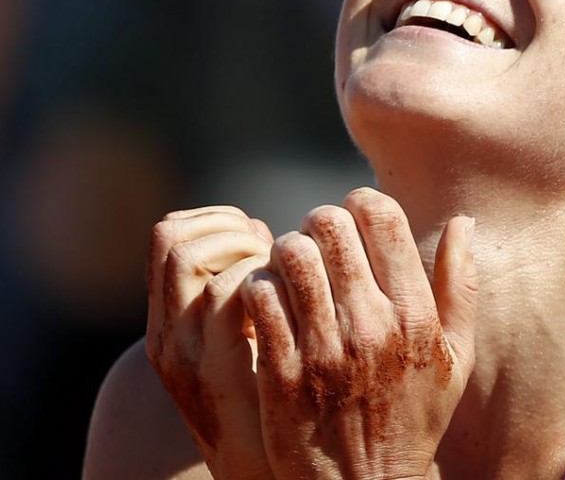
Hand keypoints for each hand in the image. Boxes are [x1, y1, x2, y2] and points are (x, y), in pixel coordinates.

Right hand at [145, 206, 275, 478]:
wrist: (268, 473)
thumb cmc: (275, 401)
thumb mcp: (247, 334)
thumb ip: (244, 285)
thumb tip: (262, 231)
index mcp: (169, 320)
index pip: (170, 235)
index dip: (217, 220)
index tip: (260, 236)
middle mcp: (165, 332)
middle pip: (171, 235)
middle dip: (227, 224)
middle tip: (270, 246)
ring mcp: (182, 351)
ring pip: (190, 257)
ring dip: (243, 245)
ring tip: (279, 270)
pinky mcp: (211, 370)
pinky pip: (223, 293)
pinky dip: (258, 275)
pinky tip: (289, 296)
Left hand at [240, 188, 477, 479]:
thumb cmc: (413, 419)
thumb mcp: (456, 358)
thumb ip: (461, 285)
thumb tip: (463, 221)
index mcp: (417, 315)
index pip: (382, 217)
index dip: (359, 202)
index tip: (352, 218)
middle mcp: (373, 325)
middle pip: (330, 225)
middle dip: (318, 223)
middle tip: (315, 242)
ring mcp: (325, 349)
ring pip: (290, 254)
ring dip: (284, 252)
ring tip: (288, 269)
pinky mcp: (283, 372)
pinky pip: (258, 296)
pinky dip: (257, 286)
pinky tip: (266, 301)